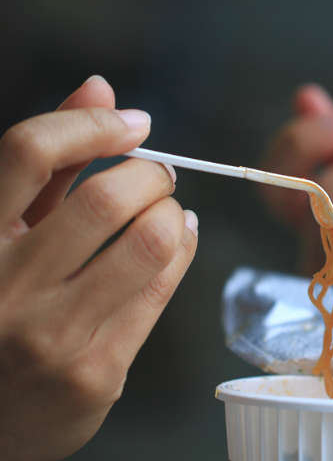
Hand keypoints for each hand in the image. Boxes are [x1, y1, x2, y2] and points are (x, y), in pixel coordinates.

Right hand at [0, 76, 198, 460]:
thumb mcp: (2, 235)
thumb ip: (46, 165)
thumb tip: (100, 87)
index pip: (28, 153)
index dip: (92, 125)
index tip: (136, 123)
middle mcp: (3, 287)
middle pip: (107, 200)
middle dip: (151, 176)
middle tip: (159, 176)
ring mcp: (51, 335)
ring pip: (149, 245)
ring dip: (174, 213)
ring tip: (170, 210)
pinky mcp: (97, 372)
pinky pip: (162, 292)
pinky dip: (185, 251)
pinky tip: (182, 239)